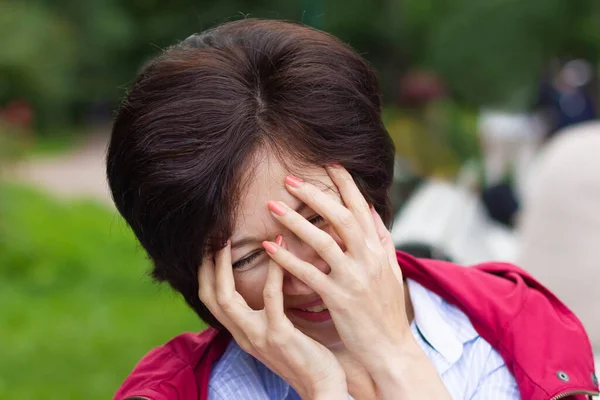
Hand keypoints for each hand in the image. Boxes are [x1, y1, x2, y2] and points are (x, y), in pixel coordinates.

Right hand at [197, 237, 346, 399]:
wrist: (323, 387)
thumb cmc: (306, 356)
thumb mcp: (278, 332)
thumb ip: (268, 310)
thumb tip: (269, 279)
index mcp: (242, 333)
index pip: (212, 299)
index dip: (206, 271)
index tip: (210, 245)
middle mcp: (244, 335)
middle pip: (210, 296)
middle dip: (206, 265)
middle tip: (212, 235)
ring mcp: (258, 336)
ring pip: (227, 297)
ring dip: (224, 265)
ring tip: (229, 239)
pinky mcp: (279, 335)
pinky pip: (271, 297)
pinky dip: (273, 271)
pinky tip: (279, 249)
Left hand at [262, 166, 412, 375]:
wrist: (390, 349)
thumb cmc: (387, 309)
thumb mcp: (390, 270)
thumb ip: (381, 239)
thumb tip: (370, 210)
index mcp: (378, 250)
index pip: (360, 208)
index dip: (345, 184)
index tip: (329, 163)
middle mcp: (368, 259)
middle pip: (340, 217)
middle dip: (314, 195)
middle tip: (289, 179)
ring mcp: (354, 278)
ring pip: (323, 241)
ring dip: (296, 220)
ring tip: (272, 206)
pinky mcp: (339, 299)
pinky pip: (309, 274)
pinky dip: (288, 259)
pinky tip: (269, 247)